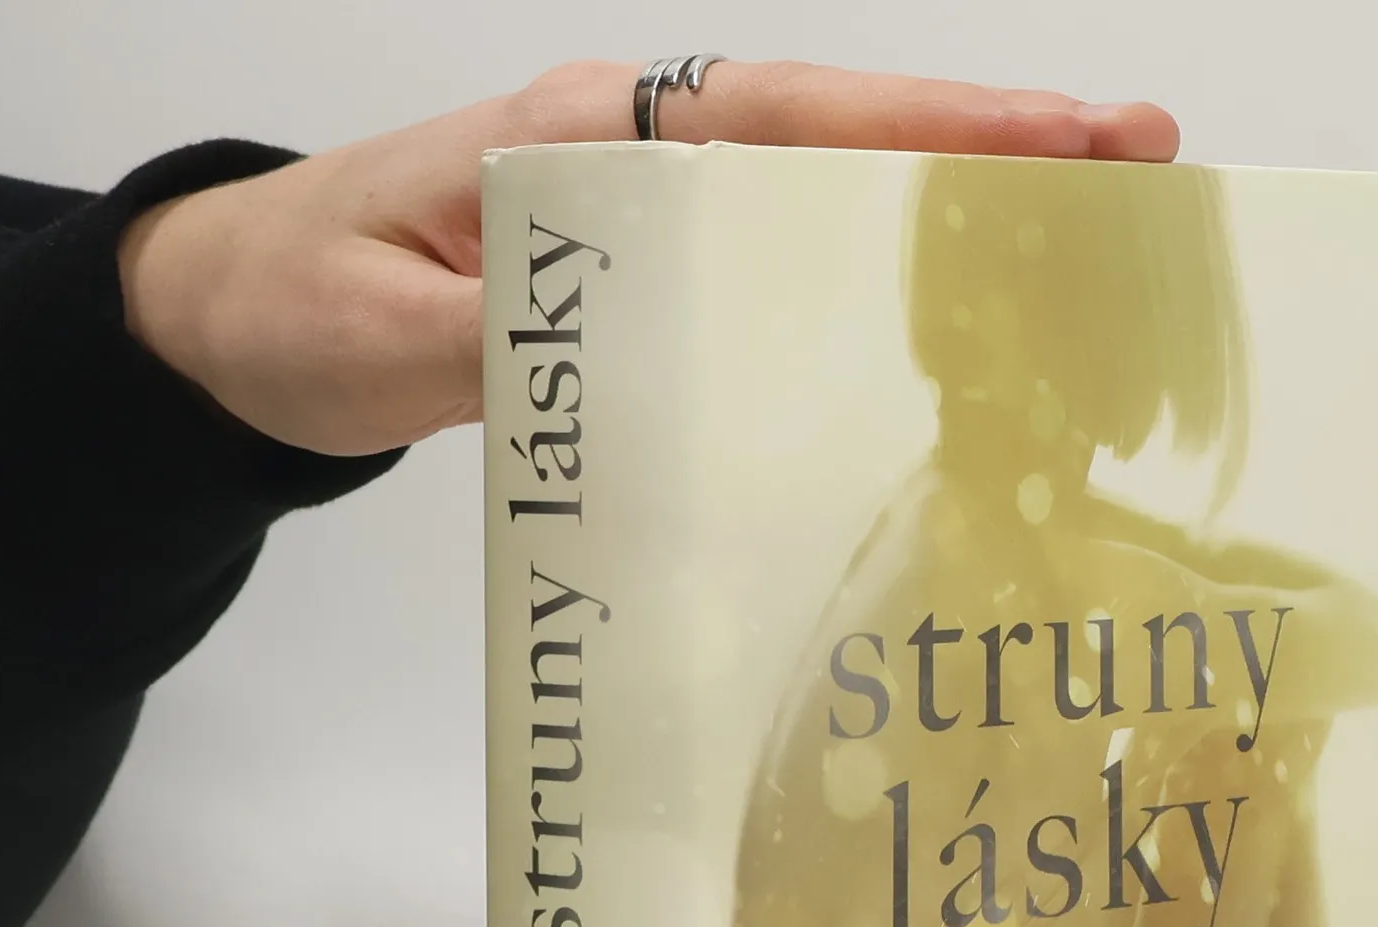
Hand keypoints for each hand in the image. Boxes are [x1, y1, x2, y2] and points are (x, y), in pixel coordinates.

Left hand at [117, 61, 1179, 457]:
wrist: (233, 317)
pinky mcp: (651, 276)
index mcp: (584, 143)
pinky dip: (879, 274)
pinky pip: (785, 262)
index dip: (927, 131)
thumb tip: (638, 353)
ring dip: (958, 212)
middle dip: (992, 152)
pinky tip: (954, 312)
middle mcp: (636, 158)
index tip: (1063, 140)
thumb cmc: (297, 309)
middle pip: (841, 139)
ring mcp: (651, 213)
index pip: (782, 122)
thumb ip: (506, 343)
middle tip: (1144, 170)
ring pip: (828, 196)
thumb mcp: (382, 337)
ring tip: (1095, 236)